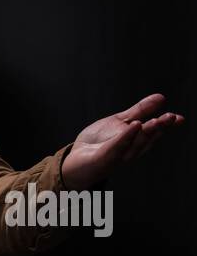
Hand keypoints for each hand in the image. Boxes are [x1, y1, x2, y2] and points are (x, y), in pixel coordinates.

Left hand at [61, 93, 184, 190]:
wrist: (77, 158)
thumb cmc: (100, 142)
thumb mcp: (121, 121)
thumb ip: (140, 110)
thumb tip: (161, 98)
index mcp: (136, 140)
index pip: (154, 132)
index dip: (167, 125)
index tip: (179, 118)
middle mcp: (131, 149)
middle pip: (147, 137)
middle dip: (159, 128)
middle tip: (171, 117)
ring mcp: (119, 155)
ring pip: (135, 143)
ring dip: (146, 132)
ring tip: (156, 120)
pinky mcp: (106, 158)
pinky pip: (117, 147)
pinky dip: (126, 136)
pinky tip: (133, 125)